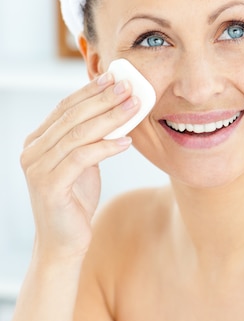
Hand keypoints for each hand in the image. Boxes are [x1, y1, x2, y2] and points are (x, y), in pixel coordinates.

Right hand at [20, 73, 140, 260]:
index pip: (65, 108)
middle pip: (71, 117)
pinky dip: (106, 147)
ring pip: (78, 134)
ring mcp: (38, 169)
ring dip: (110, 118)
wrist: (63, 242)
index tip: (114, 77)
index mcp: (37, 141)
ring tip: (134, 107)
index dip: (90, 91)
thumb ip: (89, 138)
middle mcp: (32, 151)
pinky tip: (126, 141)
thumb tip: (116, 109)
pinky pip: (82, 158)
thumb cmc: (75, 200)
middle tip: (128, 87)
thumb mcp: (83, 162)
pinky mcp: (49, 186)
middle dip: (103, 99)